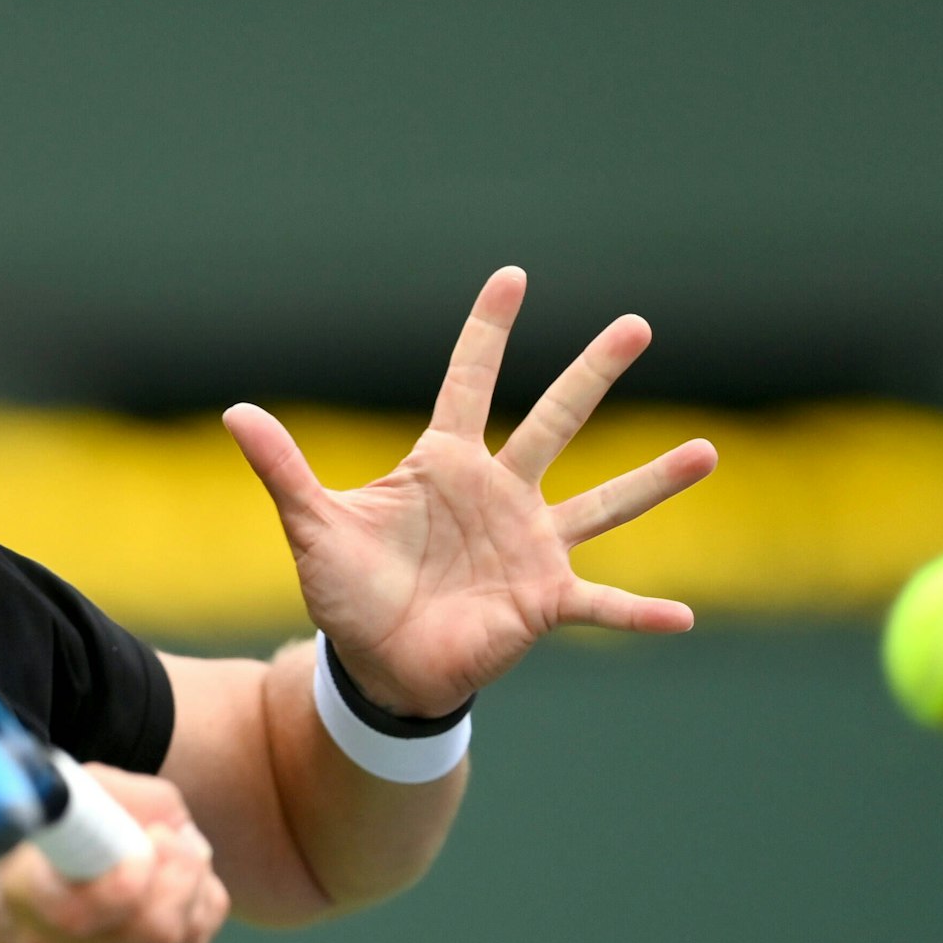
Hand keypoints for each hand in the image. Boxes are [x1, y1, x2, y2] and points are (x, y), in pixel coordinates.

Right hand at [0, 765, 228, 942]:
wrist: (0, 919)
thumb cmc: (37, 843)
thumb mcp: (64, 797)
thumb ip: (119, 797)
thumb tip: (175, 826)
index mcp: (23, 891)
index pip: (79, 911)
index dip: (129, 877)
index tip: (150, 837)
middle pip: (154, 928)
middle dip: (182, 871)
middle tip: (167, 837)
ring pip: (182, 938)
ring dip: (195, 886)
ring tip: (172, 855)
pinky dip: (199, 908)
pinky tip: (173, 886)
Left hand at [225, 266, 717, 715]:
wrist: (377, 667)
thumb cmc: (350, 593)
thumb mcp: (313, 527)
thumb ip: (283, 469)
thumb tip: (235, 411)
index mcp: (444, 466)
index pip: (468, 383)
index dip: (487, 331)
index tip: (513, 275)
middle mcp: (499, 495)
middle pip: (553, 420)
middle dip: (593, 373)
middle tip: (636, 325)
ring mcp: (529, 547)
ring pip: (602, 503)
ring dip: (652, 481)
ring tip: (707, 452)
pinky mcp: (543, 602)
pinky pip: (601, 605)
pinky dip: (639, 612)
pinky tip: (683, 618)